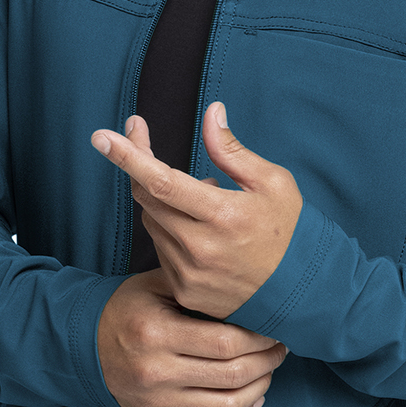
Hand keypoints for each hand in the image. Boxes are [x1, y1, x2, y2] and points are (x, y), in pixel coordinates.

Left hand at [90, 103, 302, 317]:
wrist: (304, 293)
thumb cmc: (291, 231)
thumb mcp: (272, 182)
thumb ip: (232, 150)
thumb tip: (211, 113)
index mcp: (223, 215)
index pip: (162, 182)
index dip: (129, 157)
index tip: (101, 137)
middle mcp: (200, 247)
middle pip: (148, 198)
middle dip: (139, 164)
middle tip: (140, 136)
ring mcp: (189, 273)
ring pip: (152, 222)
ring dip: (163, 200)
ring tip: (202, 198)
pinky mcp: (185, 289)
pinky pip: (162, 249)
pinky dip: (172, 230)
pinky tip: (201, 230)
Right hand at [96, 269, 286, 406]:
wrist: (84, 344)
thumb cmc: (128, 309)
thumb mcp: (156, 285)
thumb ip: (198, 287)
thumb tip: (252, 293)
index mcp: (157, 334)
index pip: (226, 343)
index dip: (260, 339)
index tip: (274, 329)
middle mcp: (156, 372)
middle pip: (232, 375)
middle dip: (267, 362)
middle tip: (279, 349)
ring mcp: (156, 403)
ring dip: (259, 390)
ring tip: (268, 372)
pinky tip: (253, 402)